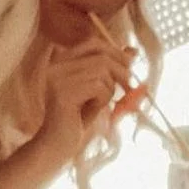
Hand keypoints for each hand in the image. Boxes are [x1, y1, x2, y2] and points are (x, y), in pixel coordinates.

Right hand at [37, 40, 134, 165]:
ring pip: (102, 71)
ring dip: (109, 90)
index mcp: (61, 61)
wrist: (57, 145)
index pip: (94, 43)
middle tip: (129, 88)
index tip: (130, 67)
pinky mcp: (63, 94)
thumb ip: (111, 70)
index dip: (116, 53)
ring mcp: (57, 78)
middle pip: (101, 55)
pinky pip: (97, 86)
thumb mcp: (98, 90)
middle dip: (121, 70)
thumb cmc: (78, 119)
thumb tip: (133, 51)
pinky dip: (103, 99)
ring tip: (100, 104)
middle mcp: (56, 66)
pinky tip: (92, 109)